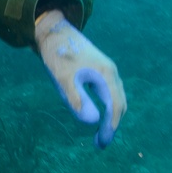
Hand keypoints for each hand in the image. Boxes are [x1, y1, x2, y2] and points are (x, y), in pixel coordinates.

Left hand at [34, 10, 126, 147]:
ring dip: (110, 115)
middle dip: (112, 124)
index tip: (101, 142)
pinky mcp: (98, 69)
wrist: (52, 30)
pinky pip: (108, 91)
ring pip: (115, 97)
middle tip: (100, 142)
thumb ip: (78, 100)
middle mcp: (110, 72)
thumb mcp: (64, 79)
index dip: (109, 126)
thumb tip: (93, 121)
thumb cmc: (57, 54)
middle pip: (119, 103)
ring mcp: (106, 69)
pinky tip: (96, 113)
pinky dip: (107, 105)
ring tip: (99, 133)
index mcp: (105, 74)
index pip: (114, 107)